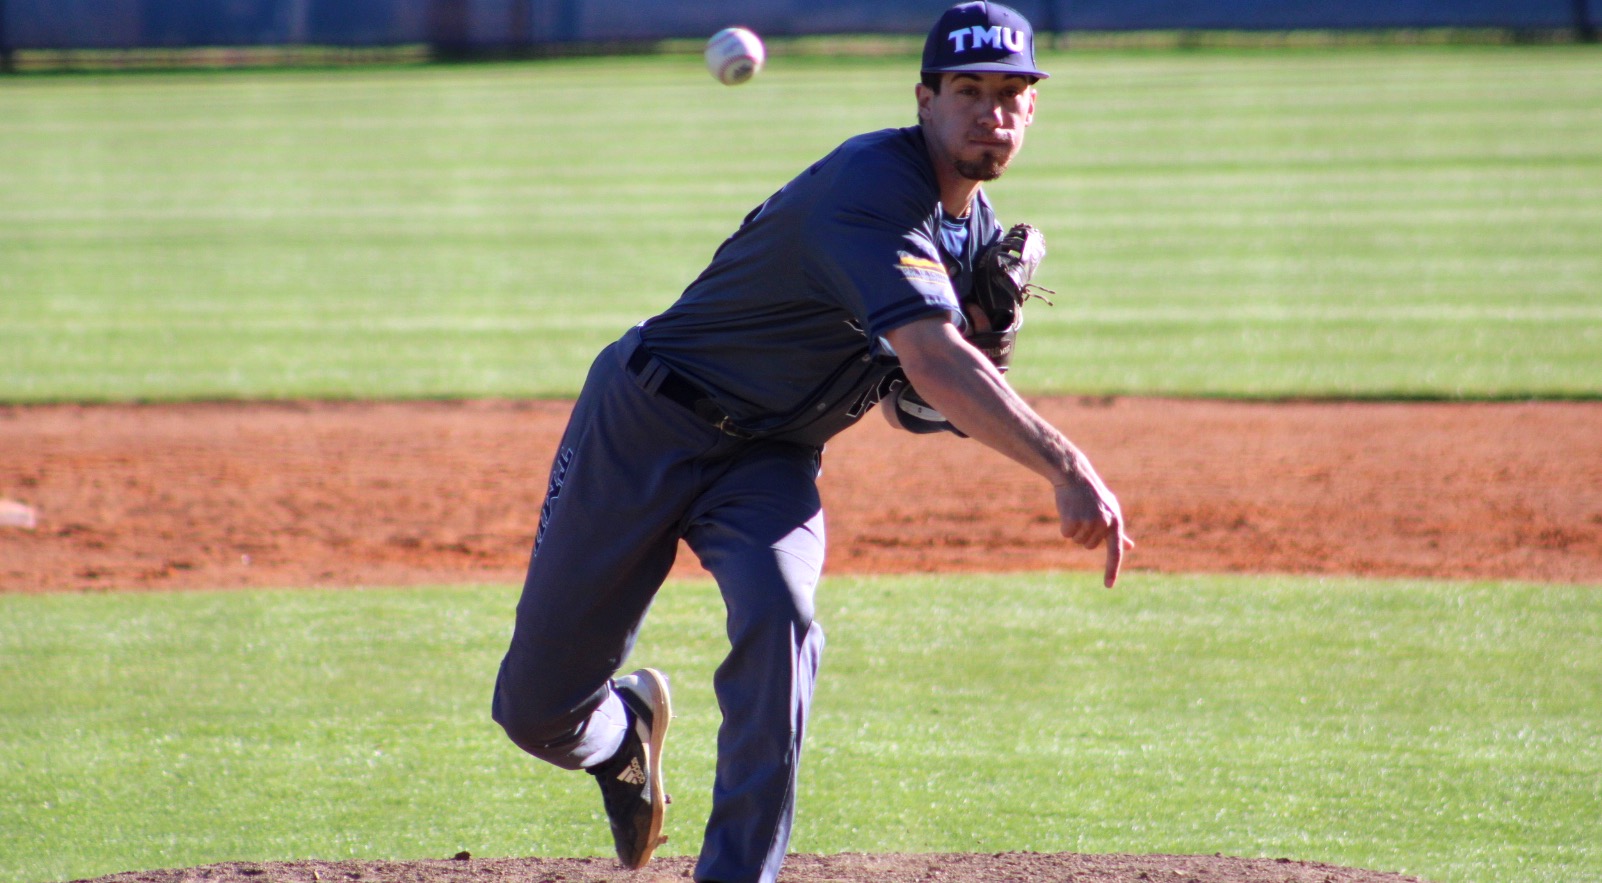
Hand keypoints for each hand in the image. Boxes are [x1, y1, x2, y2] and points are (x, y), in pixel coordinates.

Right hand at [1054, 463, 1133, 587]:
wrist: (1076, 476)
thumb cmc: (1094, 496)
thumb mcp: (1110, 511)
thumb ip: (1118, 532)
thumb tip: (1129, 547)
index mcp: (1115, 522)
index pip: (1115, 552)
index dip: (1111, 570)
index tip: (1108, 586)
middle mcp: (1104, 524)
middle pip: (1090, 546)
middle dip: (1085, 535)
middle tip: (1084, 515)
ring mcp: (1089, 522)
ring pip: (1078, 541)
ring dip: (1074, 529)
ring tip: (1077, 511)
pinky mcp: (1073, 520)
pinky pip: (1066, 534)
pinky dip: (1065, 526)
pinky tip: (1068, 511)